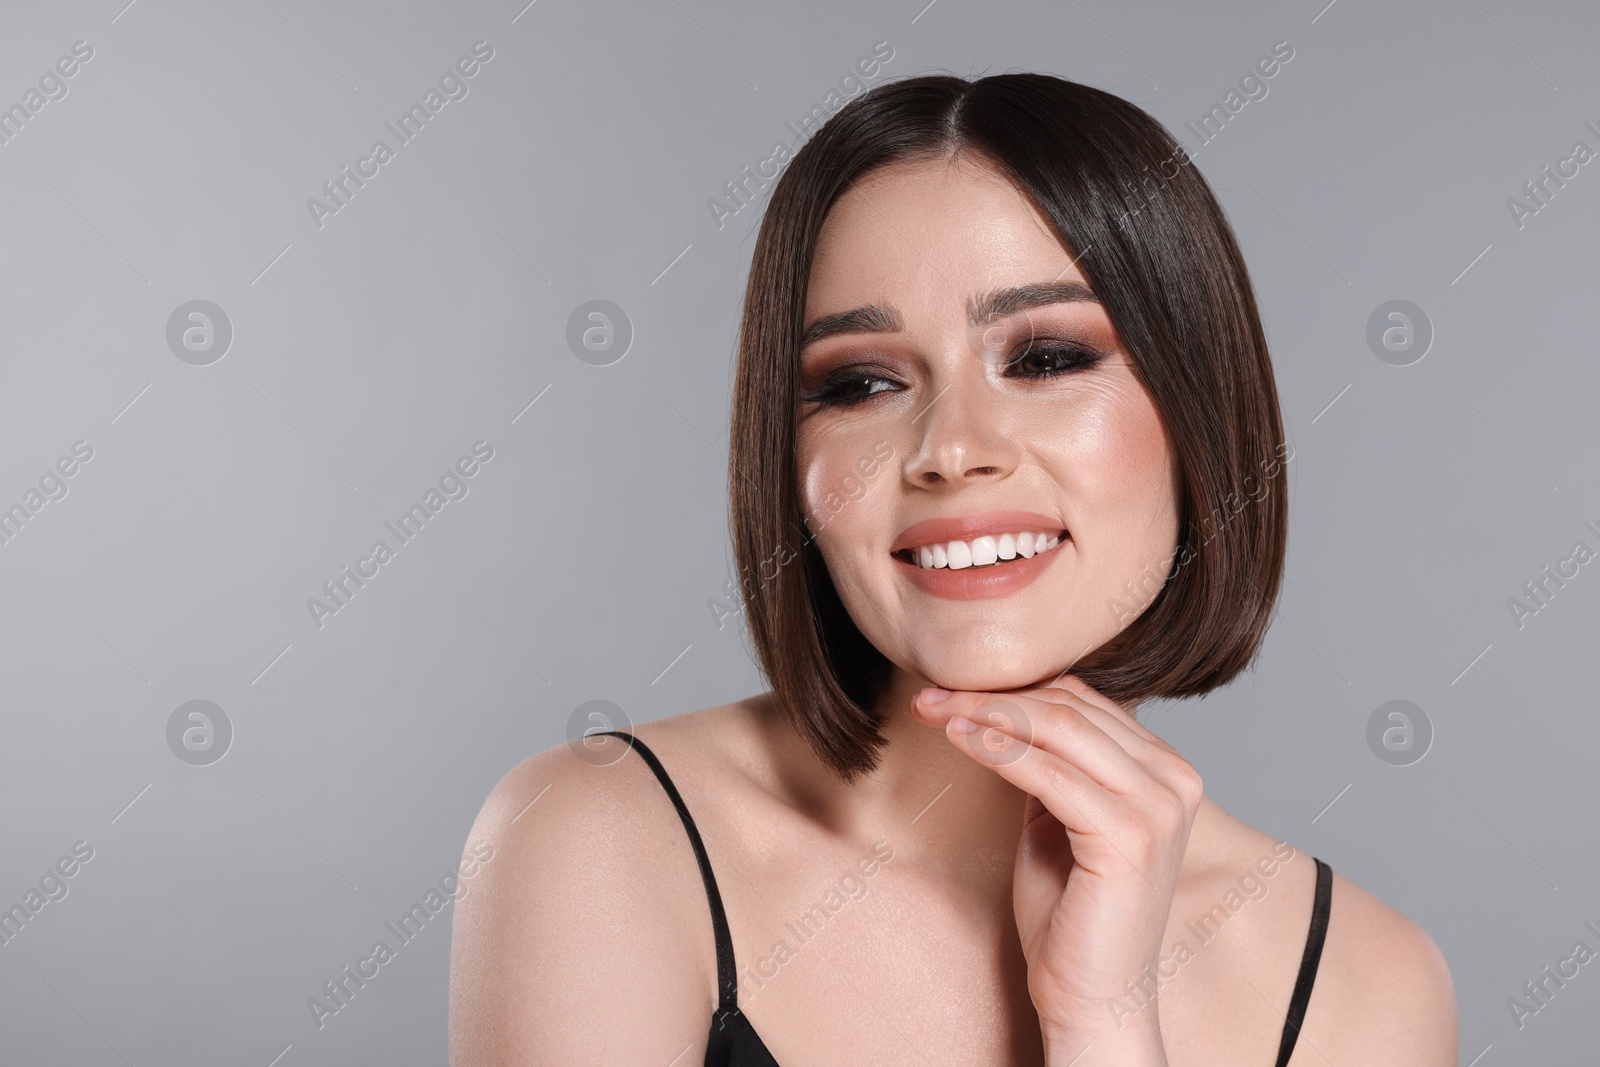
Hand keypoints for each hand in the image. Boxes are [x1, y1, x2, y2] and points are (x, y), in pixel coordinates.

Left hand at [910, 674, 1201, 1063]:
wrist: (1093, 996)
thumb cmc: (1072, 915)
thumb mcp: (1059, 818)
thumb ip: (1052, 763)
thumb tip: (1004, 708)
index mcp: (1167, 771)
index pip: (1085, 701)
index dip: (1014, 688)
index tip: (952, 689)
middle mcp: (1175, 781)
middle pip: (1070, 707)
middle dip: (991, 695)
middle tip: (932, 696)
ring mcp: (1158, 808)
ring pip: (1058, 728)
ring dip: (985, 714)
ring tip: (935, 711)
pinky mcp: (1128, 836)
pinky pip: (1048, 773)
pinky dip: (997, 749)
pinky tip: (959, 740)